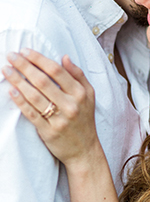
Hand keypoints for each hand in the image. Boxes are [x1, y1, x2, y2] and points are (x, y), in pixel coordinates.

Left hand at [2, 49, 98, 167]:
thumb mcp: (89, 95)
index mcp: (80, 93)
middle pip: (43, 81)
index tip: (25, 51)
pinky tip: (11, 91)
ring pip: (34, 96)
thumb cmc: (84, 119)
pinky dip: (20, 102)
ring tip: (7, 70)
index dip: (39, 59)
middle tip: (11, 56)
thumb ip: (78, 75)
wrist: (84, 150)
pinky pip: (31, 114)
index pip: (56, 71)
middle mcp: (70, 105)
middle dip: (24, 66)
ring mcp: (59, 119)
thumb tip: (64, 57)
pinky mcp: (48, 132)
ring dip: (18, 81)